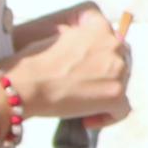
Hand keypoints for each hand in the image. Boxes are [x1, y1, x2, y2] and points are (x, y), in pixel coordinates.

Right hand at [5, 2, 131, 123]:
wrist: (26, 84)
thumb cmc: (33, 62)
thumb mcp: (58, 36)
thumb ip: (79, 38)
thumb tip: (87, 51)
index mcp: (98, 27)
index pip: (108, 32)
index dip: (97, 48)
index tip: (85, 60)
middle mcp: (113, 45)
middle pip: (119, 58)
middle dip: (104, 70)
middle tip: (83, 83)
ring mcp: (118, 70)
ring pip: (121, 83)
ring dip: (104, 91)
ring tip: (81, 101)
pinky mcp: (115, 95)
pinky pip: (121, 110)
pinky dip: (107, 116)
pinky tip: (87, 119)